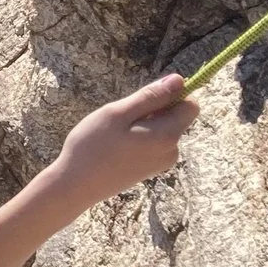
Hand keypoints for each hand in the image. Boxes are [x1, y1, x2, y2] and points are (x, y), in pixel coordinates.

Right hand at [48, 73, 196, 207]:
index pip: (191, 105)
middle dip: (155, 110)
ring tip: (117, 133)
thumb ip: (151, 96)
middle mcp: (172, 151)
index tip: (144, 98)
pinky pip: (154, 144)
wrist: (76, 186)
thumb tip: (180, 80)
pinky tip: (117, 146)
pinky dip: (140, 138)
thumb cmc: (93, 146)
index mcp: (168, 135)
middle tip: (123, 117)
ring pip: (163, 130)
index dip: (172, 95)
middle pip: (177, 118)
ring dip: (145, 124)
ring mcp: (162, 163)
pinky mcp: (151, 170)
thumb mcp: (118, 113)